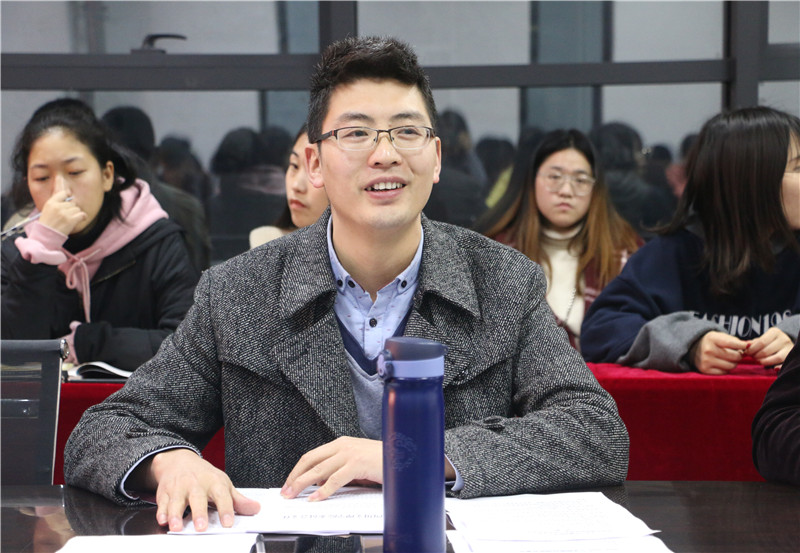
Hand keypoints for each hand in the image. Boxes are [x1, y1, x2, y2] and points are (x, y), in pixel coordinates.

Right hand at [38, 191, 85, 235]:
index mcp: (51, 203)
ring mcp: (64, 213)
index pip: (63, 193)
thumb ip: (57, 202)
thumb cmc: (48, 223)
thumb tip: (70, 193)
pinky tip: (79, 219)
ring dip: (76, 214)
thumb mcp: (47, 209)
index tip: (70, 196)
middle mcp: (57, 207)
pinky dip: (82, 217)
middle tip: (66, 216)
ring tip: (70, 220)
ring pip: (77, 209)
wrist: (46, 236)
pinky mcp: (70, 220)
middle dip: (71, 209)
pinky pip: (82, 214)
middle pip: (72, 203)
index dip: (68, 195)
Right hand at [141, 449, 259, 531]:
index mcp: (214, 482)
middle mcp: (196, 484)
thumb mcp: (223, 484)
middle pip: (198, 498)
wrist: (179, 461)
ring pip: (177, 501)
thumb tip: (255, 509)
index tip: (228, 523)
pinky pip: (162, 503)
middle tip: (201, 527)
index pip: (222, 495)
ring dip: (176, 514)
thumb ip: (238, 500)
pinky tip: (163, 520)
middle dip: (199, 513)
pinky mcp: (165, 493)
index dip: (226, 509)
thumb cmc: (204, 476)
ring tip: (177, 527)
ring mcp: (179, 488)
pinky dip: (162, 511)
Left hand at [281, 437, 382, 501]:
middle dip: (295, 477)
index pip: (312, 455)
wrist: (404, 456)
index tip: (289, 482)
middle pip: (310, 461)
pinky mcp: (357, 463)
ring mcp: (350, 453)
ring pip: (319, 470)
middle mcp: (343, 445)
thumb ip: (338, 469)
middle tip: (286, 491)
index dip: (298, 470)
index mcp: (341, 443)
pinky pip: (335, 479)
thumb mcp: (356, 463)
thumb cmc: (383, 461)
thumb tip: (320, 482)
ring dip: (302, 484)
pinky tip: (316, 498)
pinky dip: (323, 491)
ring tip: (294, 495)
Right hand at [691, 331, 747, 374]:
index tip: (746, 346)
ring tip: (728, 359)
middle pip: (735, 357)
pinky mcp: (705, 370)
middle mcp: (708, 350)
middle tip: (735, 354)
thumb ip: (734, 341)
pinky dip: (725, 369)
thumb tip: (748, 346)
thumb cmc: (712, 342)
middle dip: (738, 355)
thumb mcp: (720, 336)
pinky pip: (725, 372)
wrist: (694, 348)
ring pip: (731, 366)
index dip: (742, 345)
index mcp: (712, 339)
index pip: (732, 343)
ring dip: (733, 363)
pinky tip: (721, 364)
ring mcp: (706, 361)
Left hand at [747, 327, 792, 367]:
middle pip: (766, 351)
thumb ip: (754, 342)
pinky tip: (774, 368)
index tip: (746, 352)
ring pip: (776, 358)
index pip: (761, 342)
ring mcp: (789, 348)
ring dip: (764, 361)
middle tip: (752, 357)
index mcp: (775, 332)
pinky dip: (779, 367)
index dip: (752, 349)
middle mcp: (784, 339)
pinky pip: (784, 363)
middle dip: (756, 356)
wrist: (784, 341)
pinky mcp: (791, 356)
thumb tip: (745, 345)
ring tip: (758, 361)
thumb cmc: (769, 340)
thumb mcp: (763, 338)